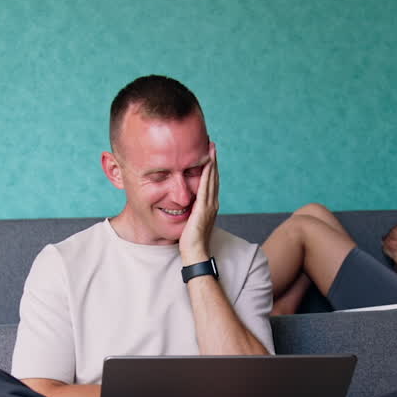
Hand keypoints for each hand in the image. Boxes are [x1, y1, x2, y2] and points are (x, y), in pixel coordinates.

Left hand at [179, 143, 217, 263]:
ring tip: (211, 146)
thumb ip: (189, 211)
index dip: (210, 166)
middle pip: (213, 176)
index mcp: (209, 205)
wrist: (195, 254)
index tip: (208, 152)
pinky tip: (207, 162)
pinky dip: (208, 173)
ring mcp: (210, 205)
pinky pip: (205, 186)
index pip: (210, 181)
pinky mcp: (204, 208)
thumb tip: (182, 205)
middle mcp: (212, 203)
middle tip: (211, 142)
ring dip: (212, 161)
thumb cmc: (190, 242)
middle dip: (212, 159)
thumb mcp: (190, 222)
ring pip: (212, 178)